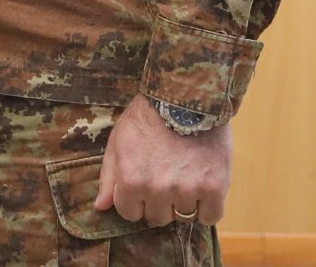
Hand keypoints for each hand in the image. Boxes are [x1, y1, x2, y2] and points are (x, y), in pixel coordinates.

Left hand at [95, 94, 231, 227]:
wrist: (186, 98)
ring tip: (184, 174)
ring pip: (183, 217)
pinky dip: (208, 206)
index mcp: (131, 180)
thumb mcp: (119, 140)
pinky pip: (210, 217)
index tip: (143, 183)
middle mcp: (158, 190)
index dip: (135, 199)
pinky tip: (202, 185)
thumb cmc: (147, 117)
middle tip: (165, 176)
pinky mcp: (214, 188)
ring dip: (183, 202)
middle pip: (157, 218)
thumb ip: (110, 176)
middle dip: (158, 201)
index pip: (129, 213)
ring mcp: (187, 190)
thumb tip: (101, 207)